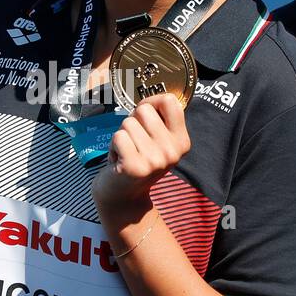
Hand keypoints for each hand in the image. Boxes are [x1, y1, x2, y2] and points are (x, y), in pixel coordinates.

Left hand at [92, 93, 190, 215]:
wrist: (123, 197)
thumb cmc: (137, 160)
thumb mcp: (157, 141)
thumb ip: (158, 119)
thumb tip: (150, 99)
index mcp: (182, 141)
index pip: (170, 101)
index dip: (152, 102)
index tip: (144, 118)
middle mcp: (173, 151)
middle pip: (144, 110)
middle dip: (132, 122)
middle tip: (133, 143)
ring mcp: (155, 160)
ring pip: (128, 123)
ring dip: (121, 136)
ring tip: (126, 153)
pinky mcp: (135, 166)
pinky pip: (118, 136)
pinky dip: (113, 146)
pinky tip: (119, 161)